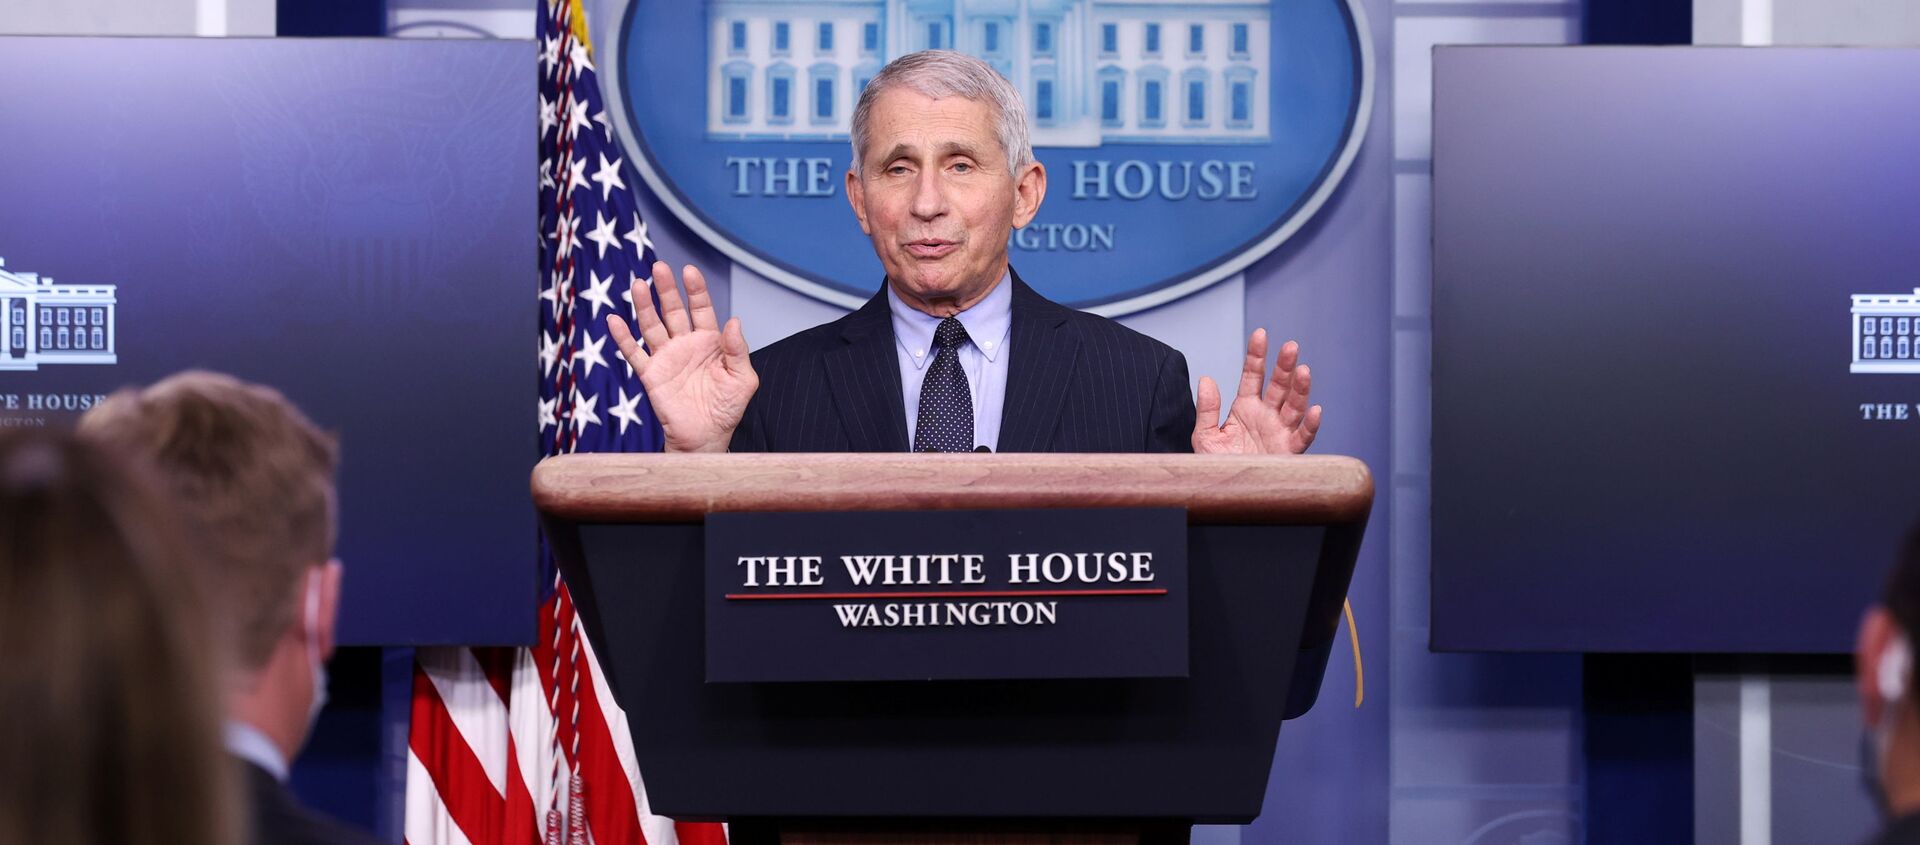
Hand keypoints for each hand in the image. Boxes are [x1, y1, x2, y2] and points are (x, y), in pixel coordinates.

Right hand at [606, 262, 757, 452]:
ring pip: (652, 326)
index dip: (696, 290)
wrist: (706, 438)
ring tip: (638, 285)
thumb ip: (738, 350)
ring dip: (644, 306)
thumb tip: (734, 321)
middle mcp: (685, 344)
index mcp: (709, 342)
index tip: (689, 271)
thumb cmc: (727, 408)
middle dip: (666, 290)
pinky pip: (634, 353)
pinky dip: (623, 338)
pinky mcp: (650, 374)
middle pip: (673, 311)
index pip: (701, 309)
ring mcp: (666, 358)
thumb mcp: (743, 379)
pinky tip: (614, 320)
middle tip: (659, 268)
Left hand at [1192, 329, 1321, 454]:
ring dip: (1300, 389)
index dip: (1257, 356)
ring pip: (1294, 406)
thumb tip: (1206, 379)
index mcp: (1245, 407)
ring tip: (1303, 371)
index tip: (1260, 334)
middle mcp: (1266, 416)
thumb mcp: (1204, 436)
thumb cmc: (1215, 465)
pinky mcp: (1289, 453)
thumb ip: (1207, 409)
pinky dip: (1310, 425)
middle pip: (1279, 386)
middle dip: (1285, 366)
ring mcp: (1280, 432)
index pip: (1253, 376)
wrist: (1223, 494)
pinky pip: (1303, 437)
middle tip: (1291, 347)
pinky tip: (1314, 410)